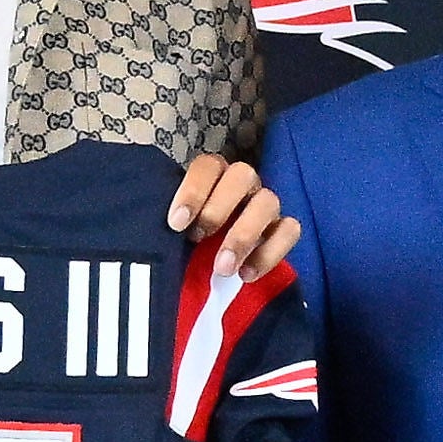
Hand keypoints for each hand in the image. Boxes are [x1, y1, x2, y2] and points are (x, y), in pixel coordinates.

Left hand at [170, 155, 297, 276]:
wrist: (206, 274)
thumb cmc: (185, 245)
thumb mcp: (170, 234)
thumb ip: (166, 228)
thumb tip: (152, 240)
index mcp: (212, 177)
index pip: (208, 166)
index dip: (193, 191)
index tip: (177, 224)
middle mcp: (242, 185)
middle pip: (243, 175)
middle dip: (218, 208)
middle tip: (198, 239)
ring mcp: (265, 206)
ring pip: (269, 201)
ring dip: (245, 234)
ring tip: (223, 268)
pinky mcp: (283, 230)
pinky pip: (290, 231)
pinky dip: (270, 252)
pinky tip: (247, 275)